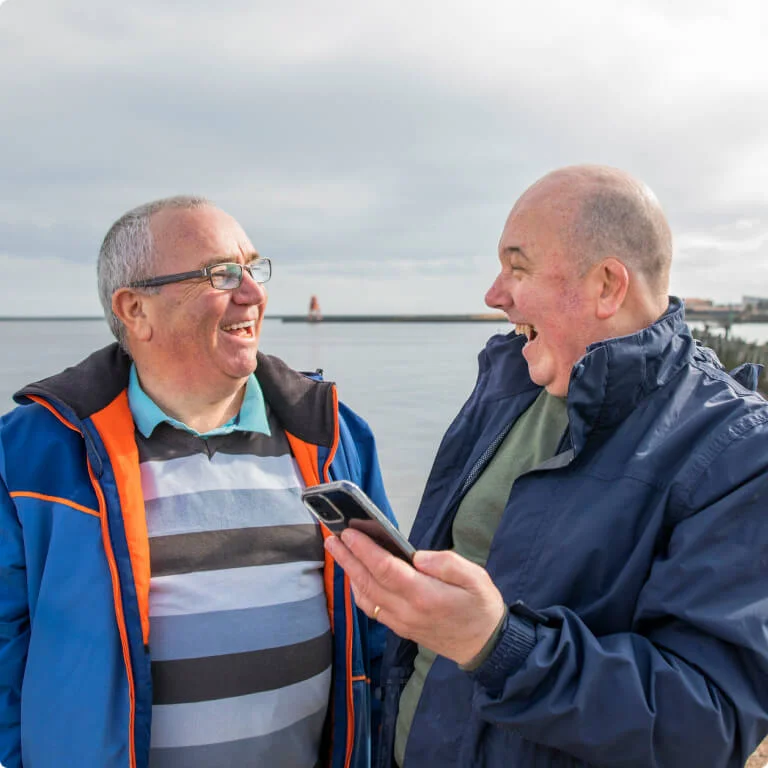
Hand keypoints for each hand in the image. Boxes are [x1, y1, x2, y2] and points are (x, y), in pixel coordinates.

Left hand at [325, 528, 505, 665]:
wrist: (484, 646)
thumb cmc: (481, 606)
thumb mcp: (476, 578)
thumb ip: (447, 564)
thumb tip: (417, 556)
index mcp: (424, 595)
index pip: (386, 569)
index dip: (364, 550)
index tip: (349, 533)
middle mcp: (406, 611)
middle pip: (369, 582)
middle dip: (348, 558)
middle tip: (332, 539)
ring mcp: (400, 622)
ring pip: (366, 597)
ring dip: (350, 573)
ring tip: (339, 552)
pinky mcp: (400, 628)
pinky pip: (372, 609)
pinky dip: (359, 591)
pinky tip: (355, 576)